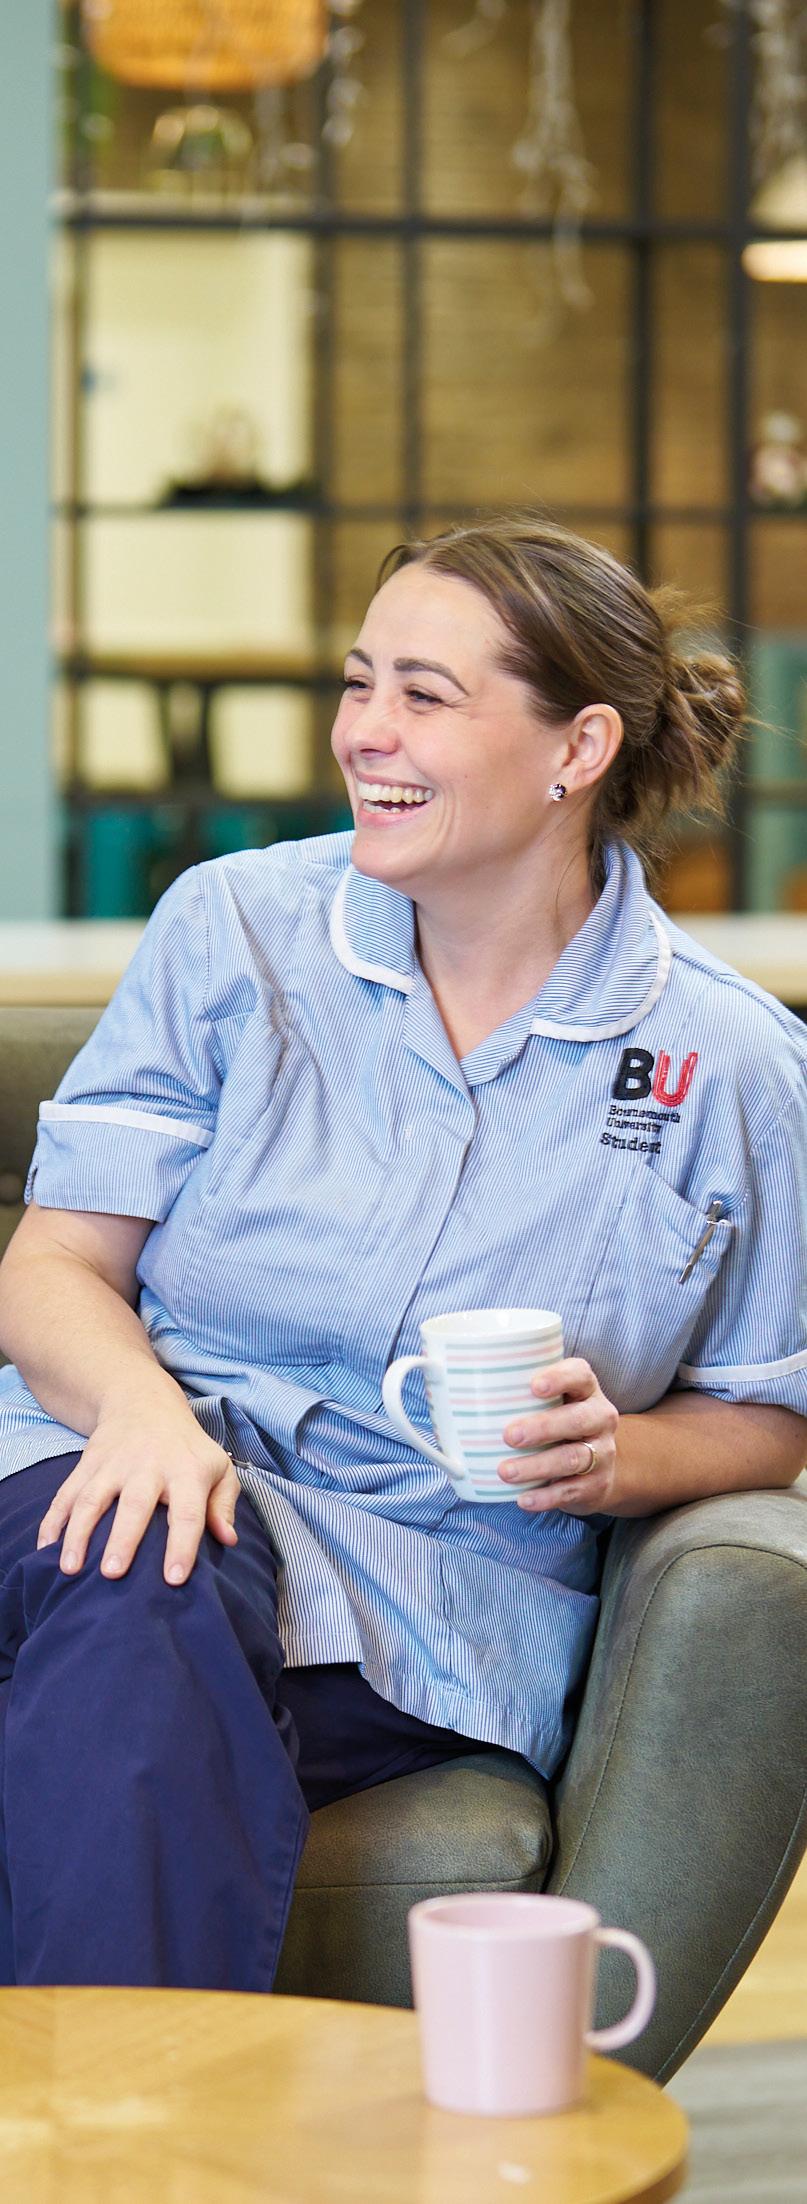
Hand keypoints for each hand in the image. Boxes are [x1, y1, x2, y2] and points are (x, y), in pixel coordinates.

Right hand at [36, 1390, 238, 1584]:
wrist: (144, 1402)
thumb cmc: (187, 1449)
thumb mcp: (217, 1467)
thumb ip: (224, 1505)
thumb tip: (229, 1540)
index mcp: (186, 1471)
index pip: (187, 1512)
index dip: (182, 1546)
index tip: (174, 1579)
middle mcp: (149, 1466)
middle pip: (134, 1504)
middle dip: (123, 1539)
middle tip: (112, 1573)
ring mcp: (113, 1464)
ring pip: (92, 1499)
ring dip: (78, 1533)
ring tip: (69, 1568)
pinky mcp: (87, 1464)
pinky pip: (66, 1493)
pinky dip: (52, 1520)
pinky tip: (45, 1548)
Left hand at [496, 1357, 617, 1513]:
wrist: (599, 1468)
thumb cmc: (558, 1426)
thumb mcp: (548, 1404)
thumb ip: (513, 1393)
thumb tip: (443, 1379)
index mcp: (585, 1390)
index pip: (580, 1375)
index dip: (560, 1378)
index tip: (533, 1386)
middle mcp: (599, 1418)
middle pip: (578, 1419)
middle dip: (543, 1427)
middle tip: (509, 1435)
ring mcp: (602, 1453)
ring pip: (573, 1458)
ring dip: (536, 1466)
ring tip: (505, 1472)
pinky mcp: (596, 1484)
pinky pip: (571, 1491)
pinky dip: (545, 1497)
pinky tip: (523, 1499)